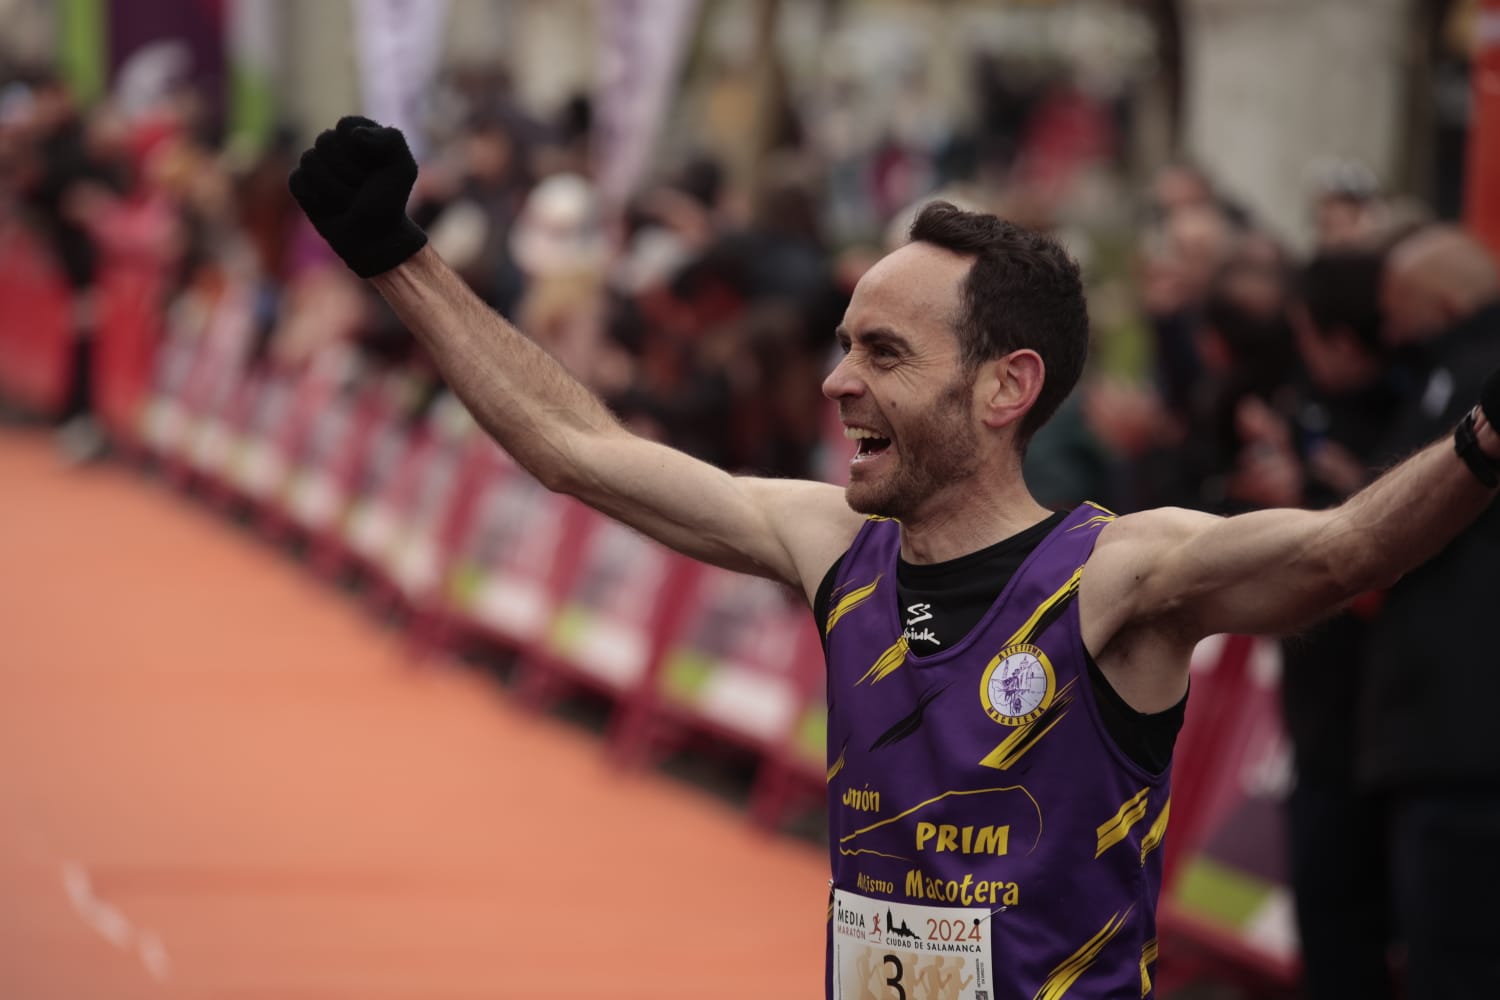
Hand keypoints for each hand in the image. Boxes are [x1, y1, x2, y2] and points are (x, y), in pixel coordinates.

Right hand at [287, 116, 427, 277]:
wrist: (374, 239)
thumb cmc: (389, 201)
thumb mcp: (403, 169)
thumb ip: (391, 140)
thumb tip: (353, 135)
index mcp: (359, 132)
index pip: (346, 127)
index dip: (361, 152)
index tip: (375, 170)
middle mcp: (335, 144)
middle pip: (324, 142)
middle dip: (349, 173)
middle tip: (362, 190)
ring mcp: (315, 163)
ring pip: (309, 161)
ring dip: (335, 190)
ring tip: (349, 201)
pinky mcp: (300, 183)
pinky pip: (297, 181)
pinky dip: (316, 199)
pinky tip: (331, 208)